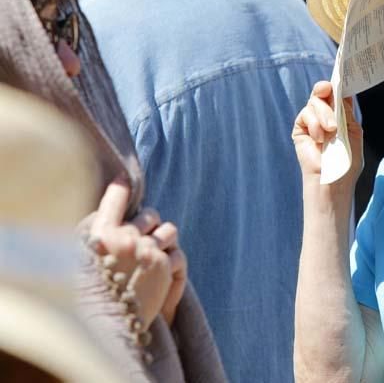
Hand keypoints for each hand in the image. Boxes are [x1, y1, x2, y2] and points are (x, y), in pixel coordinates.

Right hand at [89, 179, 178, 328]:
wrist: (105, 329)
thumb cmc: (88, 295)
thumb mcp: (79, 260)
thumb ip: (96, 234)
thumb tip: (113, 212)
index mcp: (97, 235)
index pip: (114, 200)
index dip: (121, 188)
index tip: (124, 180)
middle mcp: (123, 238)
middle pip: (148, 214)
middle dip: (148, 224)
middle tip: (142, 238)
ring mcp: (146, 249)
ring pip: (169, 229)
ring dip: (164, 239)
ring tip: (155, 254)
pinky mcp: (164, 265)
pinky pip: (177, 252)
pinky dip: (172, 260)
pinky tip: (163, 272)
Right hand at [292, 81, 363, 192]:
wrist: (333, 180)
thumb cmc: (347, 161)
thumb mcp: (352, 132)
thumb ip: (346, 112)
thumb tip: (342, 93)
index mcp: (340, 116)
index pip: (337, 95)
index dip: (338, 84)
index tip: (340, 76)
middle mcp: (325, 116)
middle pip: (323, 93)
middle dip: (326, 89)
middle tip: (328, 91)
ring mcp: (312, 122)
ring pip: (314, 102)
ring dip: (323, 114)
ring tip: (330, 131)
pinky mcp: (300, 129)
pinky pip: (305, 114)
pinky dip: (313, 123)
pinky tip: (319, 137)